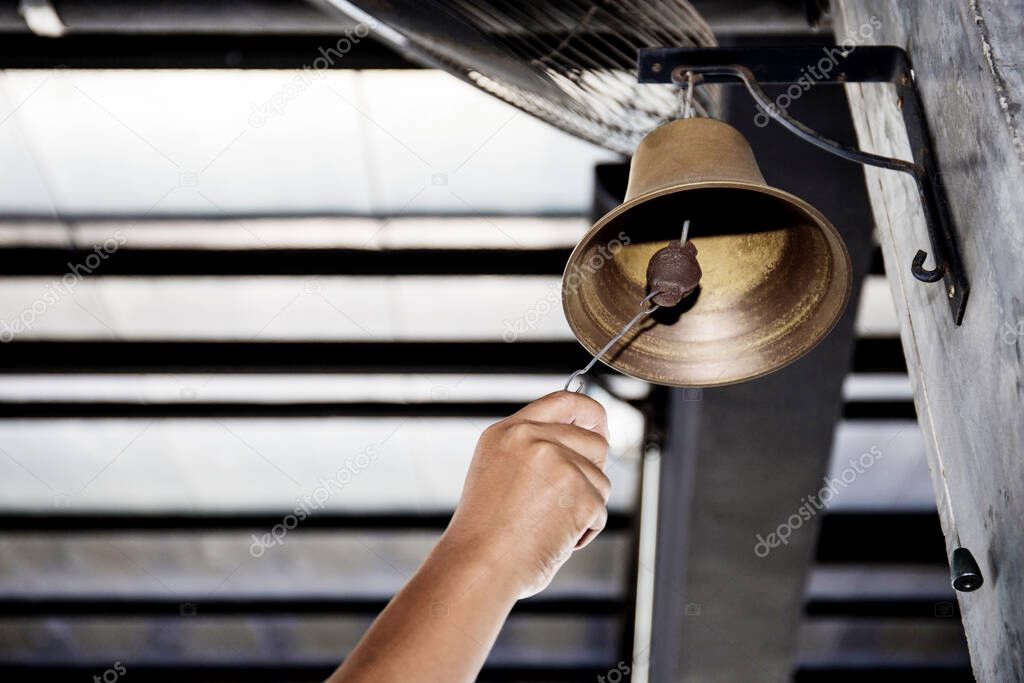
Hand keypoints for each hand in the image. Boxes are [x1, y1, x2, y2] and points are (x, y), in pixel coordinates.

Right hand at [442, 390, 610, 598]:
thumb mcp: (498, 472)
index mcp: (508, 431)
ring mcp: (558, 462)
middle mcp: (532, 438)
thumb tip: (578, 447)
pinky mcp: (579, 491)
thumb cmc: (485, 533)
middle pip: (595, 442)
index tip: (600, 428)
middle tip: (568, 500)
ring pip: (601, 480)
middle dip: (591, 472)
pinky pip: (600, 511)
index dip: (591, 413)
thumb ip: (533, 451)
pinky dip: (584, 531)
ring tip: (548, 525)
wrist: (478, 564)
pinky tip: (553, 538)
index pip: (564, 400)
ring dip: (585, 507)